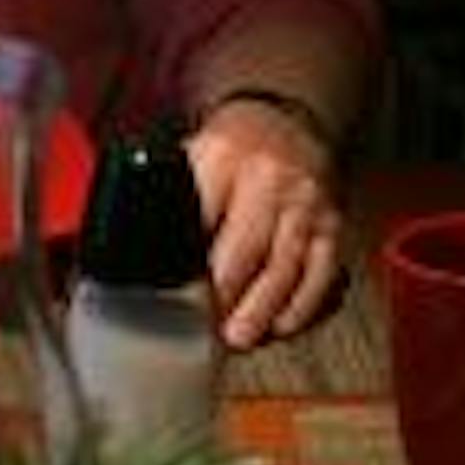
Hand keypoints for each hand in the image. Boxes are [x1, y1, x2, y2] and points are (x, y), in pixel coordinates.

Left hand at [186, 98, 346, 350]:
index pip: (200, 216)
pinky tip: (281, 326)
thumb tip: (133, 256)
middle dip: (224, 295)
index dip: (187, 263)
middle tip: (205, 330)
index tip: (173, 298)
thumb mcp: (190, 159)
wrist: (284, 125)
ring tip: (239, 340)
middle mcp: (269, 179)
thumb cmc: (228, 155)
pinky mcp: (331, 226)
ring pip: (284, 266)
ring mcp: (304, 203)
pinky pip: (321, 273)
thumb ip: (167, 201)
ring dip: (261, 309)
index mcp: (222, 158)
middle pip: (245, 248)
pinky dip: (303, 305)